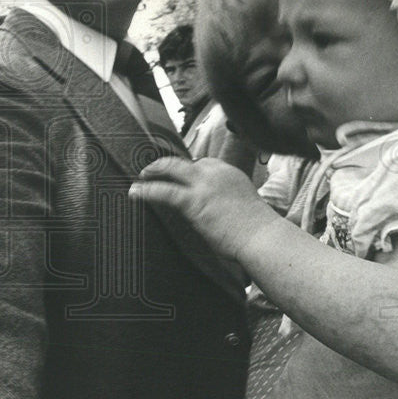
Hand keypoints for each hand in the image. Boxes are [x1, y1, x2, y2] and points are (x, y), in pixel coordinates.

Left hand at [130, 156, 279, 261]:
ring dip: (152, 171)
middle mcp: (215, 172)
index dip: (184, 170)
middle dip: (165, 165)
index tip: (174, 175)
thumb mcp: (241, 202)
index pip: (201, 163)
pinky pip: (164, 191)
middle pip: (183, 162)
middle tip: (151, 171)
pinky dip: (147, 190)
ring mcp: (204, 185)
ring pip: (171, 169)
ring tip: (139, 178)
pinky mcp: (194, 201)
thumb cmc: (255, 228)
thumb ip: (224, 197)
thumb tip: (210, 206)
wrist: (261, 236)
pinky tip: (135, 193)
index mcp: (228, 172)